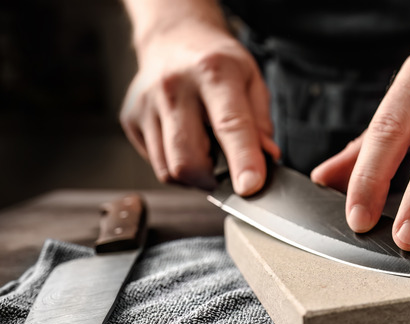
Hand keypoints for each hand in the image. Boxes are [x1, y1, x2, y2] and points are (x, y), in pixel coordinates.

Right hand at [120, 20, 278, 194]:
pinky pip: (156, 163)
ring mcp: (146, 105)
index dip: (242, 161)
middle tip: (229, 173)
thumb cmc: (217, 61)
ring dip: (195, 177)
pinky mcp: (130, 120)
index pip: (229, 125)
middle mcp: (173, 87)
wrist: (173, 38)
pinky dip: (176, 166)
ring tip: (208, 153)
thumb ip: (261, 121)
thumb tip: (267, 158)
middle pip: (188, 160)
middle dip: (213, 180)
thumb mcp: (251, 79)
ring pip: (169, 170)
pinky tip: (187, 144)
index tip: (250, 187)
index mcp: (212, 72)